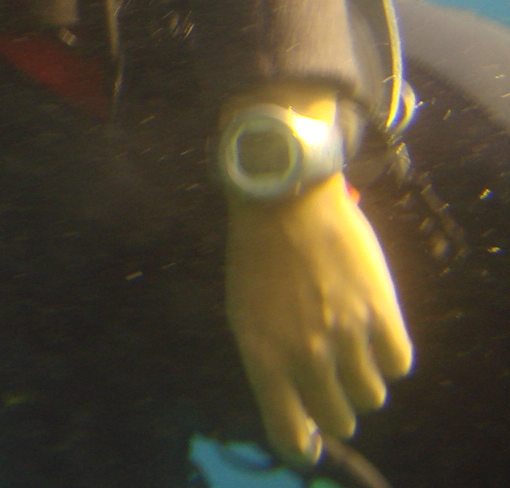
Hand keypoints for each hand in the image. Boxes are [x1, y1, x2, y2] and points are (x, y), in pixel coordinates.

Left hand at [225, 175, 412, 464]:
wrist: (284, 202)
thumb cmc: (256, 257)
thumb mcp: (245, 316)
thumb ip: (270, 365)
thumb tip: (298, 413)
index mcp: (263, 357)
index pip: (288, 433)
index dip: (302, 444)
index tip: (308, 439)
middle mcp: (306, 354)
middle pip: (339, 419)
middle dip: (336, 406)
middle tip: (331, 382)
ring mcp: (347, 335)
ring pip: (372, 396)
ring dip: (364, 380)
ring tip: (351, 350)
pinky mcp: (381, 313)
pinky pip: (400, 364)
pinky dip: (389, 356)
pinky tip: (373, 334)